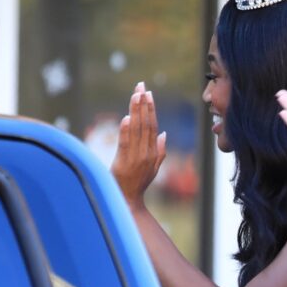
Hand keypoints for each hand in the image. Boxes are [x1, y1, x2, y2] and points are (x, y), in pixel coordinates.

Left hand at [111, 82, 166, 207]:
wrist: (129, 200)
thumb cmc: (139, 184)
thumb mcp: (153, 168)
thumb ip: (160, 151)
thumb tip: (163, 133)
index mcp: (153, 152)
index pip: (152, 125)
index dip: (150, 108)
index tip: (147, 93)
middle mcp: (146, 152)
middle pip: (145, 123)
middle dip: (143, 103)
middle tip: (141, 86)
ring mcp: (135, 158)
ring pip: (136, 130)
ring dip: (136, 111)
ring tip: (135, 95)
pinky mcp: (123, 162)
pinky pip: (125, 144)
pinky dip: (126, 131)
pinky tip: (126, 118)